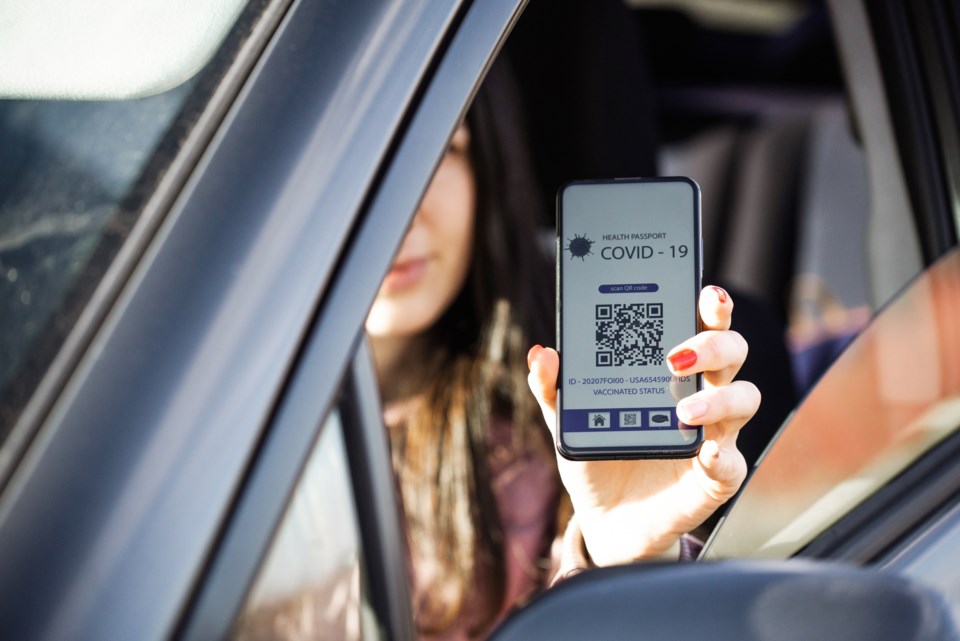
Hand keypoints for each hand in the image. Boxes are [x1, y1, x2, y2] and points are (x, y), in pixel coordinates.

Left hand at [527, 286, 759, 564]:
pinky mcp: (715, 477)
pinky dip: (723, 456)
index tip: (705, 291)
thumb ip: (552, 387)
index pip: (701, 325)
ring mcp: (713, 434)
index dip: (712, 305)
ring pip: (745, 398)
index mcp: (671, 369)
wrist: (604, 517)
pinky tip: (703, 452)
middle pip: (732, 351)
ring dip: (718, 399)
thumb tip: (542, 354)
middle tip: (675, 356)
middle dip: (713, 343)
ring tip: (680, 410)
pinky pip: (732, 462)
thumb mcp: (566, 418)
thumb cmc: (597, 454)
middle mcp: (702, 393)